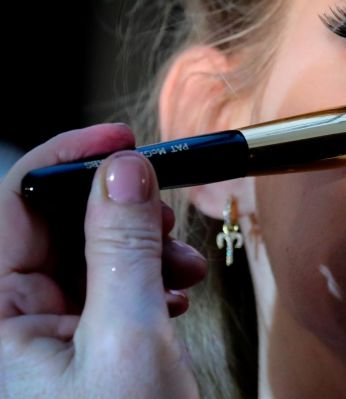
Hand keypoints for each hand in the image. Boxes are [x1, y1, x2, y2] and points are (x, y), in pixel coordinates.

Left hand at [0, 124, 206, 397]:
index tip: (123, 138)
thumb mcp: (131, 340)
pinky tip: (171, 293)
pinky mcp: (70, 351)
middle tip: (165, 212)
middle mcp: (3, 326)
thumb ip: (123, 249)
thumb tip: (125, 174)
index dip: (70, 159)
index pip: (12, 205)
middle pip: (52, 227)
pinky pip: (100, 291)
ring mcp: (36, 340)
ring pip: (83, 257)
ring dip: (140, 250)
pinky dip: (142, 282)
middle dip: (118, 212)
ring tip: (184, 269)